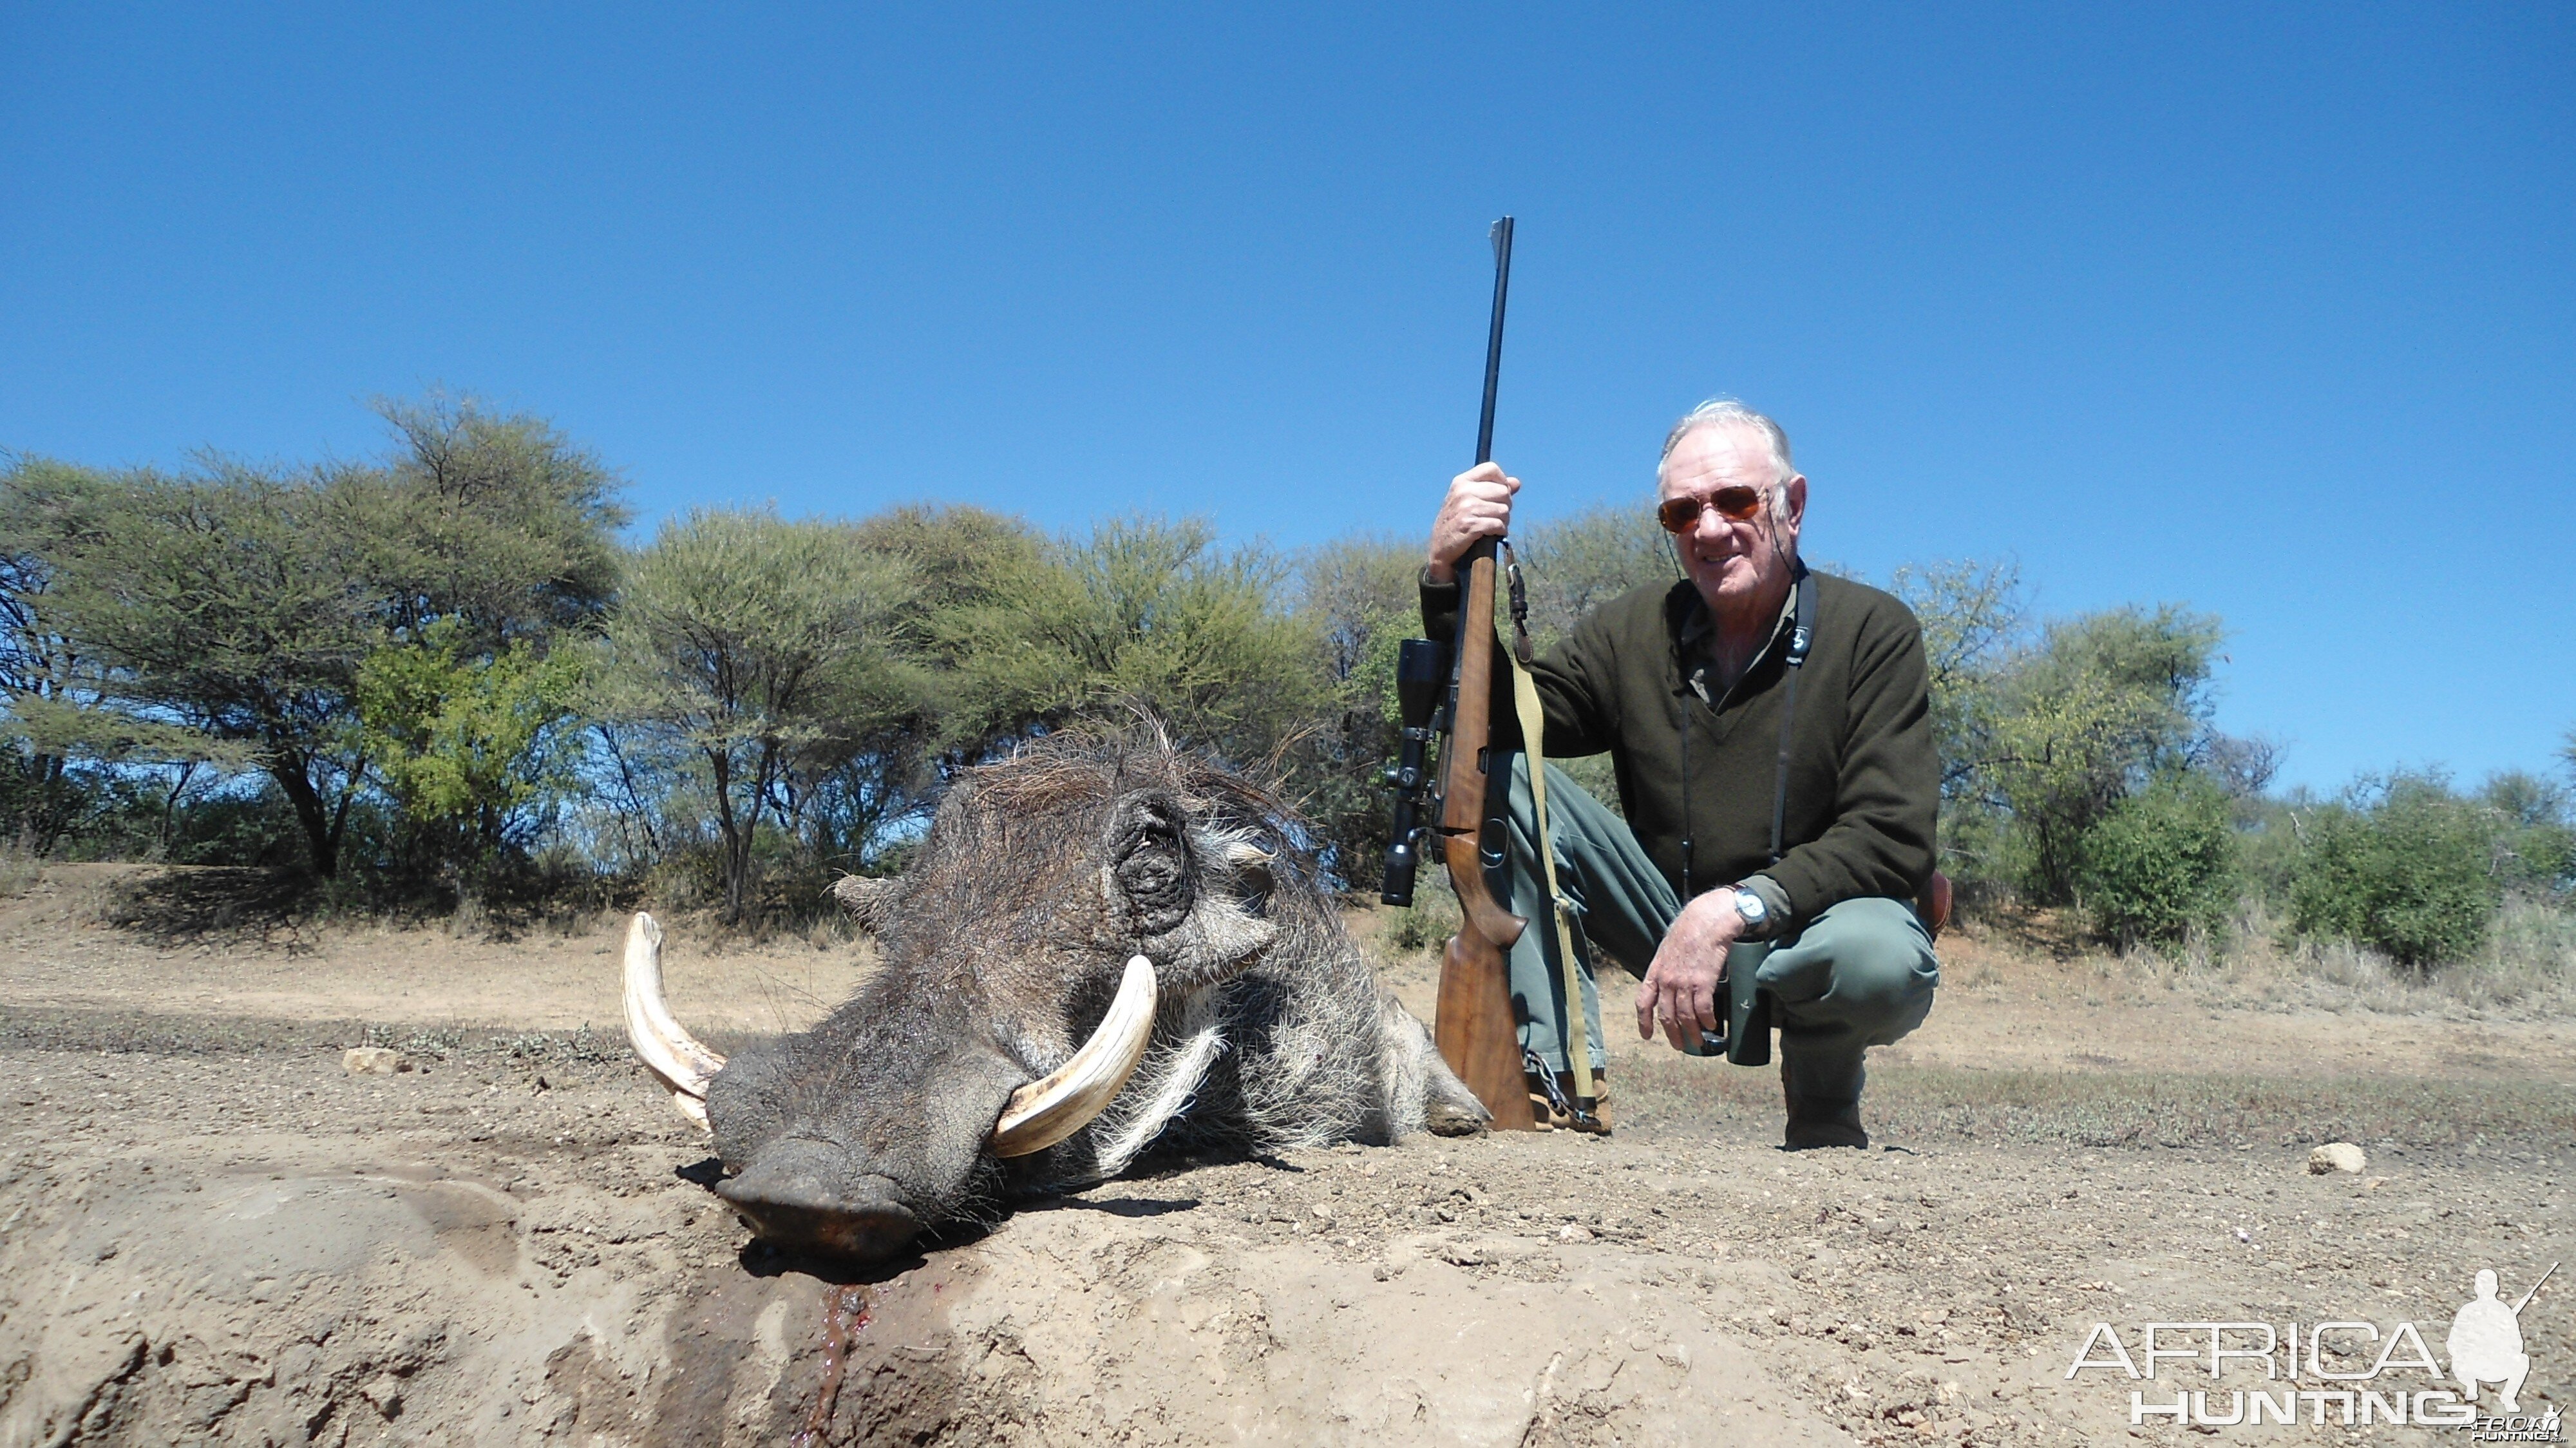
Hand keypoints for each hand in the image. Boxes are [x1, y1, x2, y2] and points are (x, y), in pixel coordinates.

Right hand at [1424, 463, 1519, 583]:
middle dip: (1505, 506)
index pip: (1492, 469)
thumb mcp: (1468, 500)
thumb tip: (1516, 483)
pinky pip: (1499, 525)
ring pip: (1504, 510)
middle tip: (1496, 516)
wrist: (1439, 549)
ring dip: (1503, 521)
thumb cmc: (1456, 523)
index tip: (1500, 495)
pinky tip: (1493, 534)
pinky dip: (1500, 531)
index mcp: (1461, 482)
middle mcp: (1463, 491)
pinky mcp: (1470, 525)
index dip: (1502, 481)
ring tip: (1493, 526)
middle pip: (1504, 491)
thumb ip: (1492, 489)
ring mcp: (1466, 508)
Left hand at [1635, 889, 1744, 1050]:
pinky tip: (1712, 1025)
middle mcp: (1667, 980)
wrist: (1707, 919)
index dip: (1643, 1021)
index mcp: (1656, 971)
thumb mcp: (1667, 950)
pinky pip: (1703, 1009)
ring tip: (1698, 1042)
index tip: (1647, 1036)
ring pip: (1685, 1016)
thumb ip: (1666, 969)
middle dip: (1672, 1034)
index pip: (1643, 1001)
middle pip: (1666, 1015)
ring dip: (1692, 1032)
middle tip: (1679, 1046)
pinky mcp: (1703, 982)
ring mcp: (1684, 982)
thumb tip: (1669, 985)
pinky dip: (1707, 1020)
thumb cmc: (1689, 931)